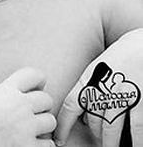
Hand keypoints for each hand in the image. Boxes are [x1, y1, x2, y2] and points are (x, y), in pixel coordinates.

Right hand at [0, 67, 56, 146]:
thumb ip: (13, 90)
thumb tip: (39, 89)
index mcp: (7, 90)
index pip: (35, 75)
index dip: (37, 81)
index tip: (33, 90)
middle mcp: (18, 106)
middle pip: (47, 99)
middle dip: (40, 107)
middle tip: (28, 114)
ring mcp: (25, 127)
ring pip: (50, 121)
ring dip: (42, 126)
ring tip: (29, 129)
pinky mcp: (28, 146)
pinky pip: (49, 143)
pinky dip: (41, 144)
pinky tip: (29, 141)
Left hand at [55, 28, 142, 146]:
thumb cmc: (121, 55)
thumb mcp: (98, 67)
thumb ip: (90, 87)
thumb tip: (85, 110)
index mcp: (88, 79)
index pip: (70, 107)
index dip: (63, 126)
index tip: (59, 140)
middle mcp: (102, 90)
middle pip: (92, 121)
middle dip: (94, 132)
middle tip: (96, 138)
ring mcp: (122, 97)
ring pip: (110, 129)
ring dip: (109, 142)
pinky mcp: (140, 101)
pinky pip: (136, 129)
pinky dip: (135, 141)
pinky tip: (133, 146)